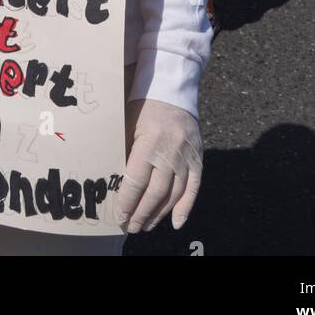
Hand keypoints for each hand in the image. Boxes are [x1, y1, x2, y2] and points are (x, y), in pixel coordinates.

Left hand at [117, 100, 202, 233]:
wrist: (172, 87)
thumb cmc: (143, 104)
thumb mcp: (128, 124)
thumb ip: (125, 153)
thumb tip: (116, 184)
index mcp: (150, 142)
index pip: (137, 181)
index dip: (127, 202)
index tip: (119, 216)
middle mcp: (170, 152)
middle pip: (156, 192)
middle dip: (142, 214)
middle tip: (131, 227)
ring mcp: (187, 156)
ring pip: (174, 194)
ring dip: (159, 214)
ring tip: (146, 226)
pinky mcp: (198, 157)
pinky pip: (194, 187)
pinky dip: (186, 207)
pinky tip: (176, 222)